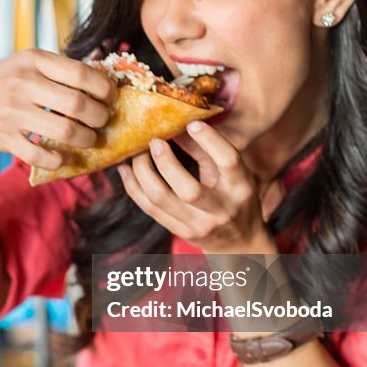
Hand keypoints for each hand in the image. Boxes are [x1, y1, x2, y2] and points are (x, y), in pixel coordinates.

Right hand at [0, 48, 116, 168]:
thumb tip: (105, 80)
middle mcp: (22, 83)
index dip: (104, 89)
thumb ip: (59, 69)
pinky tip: (65, 157)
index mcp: (33, 60)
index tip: (110, 97)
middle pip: (78, 104)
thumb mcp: (27, 64)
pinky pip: (41, 156)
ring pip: (65, 132)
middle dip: (100, 117)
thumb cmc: (4, 81)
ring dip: (86, 140)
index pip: (81, 74)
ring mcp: (12, 112)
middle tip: (102, 121)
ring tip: (89, 139)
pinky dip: (59, 160)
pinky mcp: (4, 138)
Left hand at [117, 120, 279, 253]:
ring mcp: (199, 225)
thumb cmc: (236, 197)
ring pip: (161, 199)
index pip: (228, 161)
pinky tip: (125, 169)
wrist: (240, 242)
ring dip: (142, 172)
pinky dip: (133, 186)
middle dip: (166, 162)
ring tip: (136, 153)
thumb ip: (207, 150)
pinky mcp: (181, 232)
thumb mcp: (232, 173)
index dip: (210, 140)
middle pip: (188, 189)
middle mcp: (221, 210)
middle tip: (154, 140)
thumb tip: (178, 126)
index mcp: (241, 187)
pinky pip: (149, 208)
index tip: (191, 123)